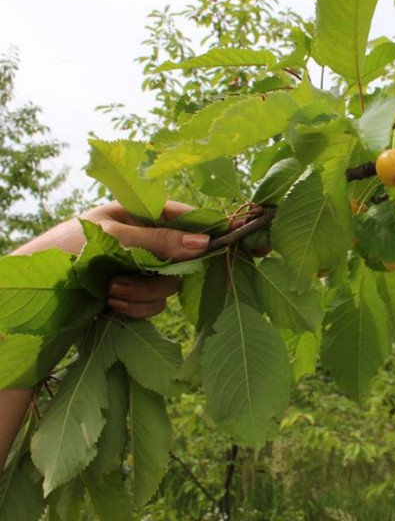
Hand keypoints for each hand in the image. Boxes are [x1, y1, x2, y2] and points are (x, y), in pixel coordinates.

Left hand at [13, 200, 210, 318]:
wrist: (26, 295)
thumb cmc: (61, 250)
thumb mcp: (111, 239)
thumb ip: (158, 241)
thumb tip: (204, 244)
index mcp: (139, 213)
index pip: (186, 217)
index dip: (213, 228)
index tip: (241, 237)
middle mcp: (144, 240)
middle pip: (184, 257)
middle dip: (160, 272)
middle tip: (134, 277)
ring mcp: (139, 268)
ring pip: (170, 284)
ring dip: (142, 292)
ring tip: (110, 291)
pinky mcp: (133, 294)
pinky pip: (155, 304)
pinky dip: (136, 307)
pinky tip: (110, 304)